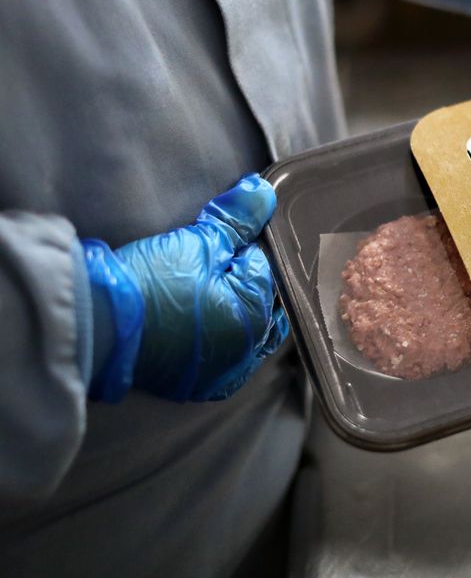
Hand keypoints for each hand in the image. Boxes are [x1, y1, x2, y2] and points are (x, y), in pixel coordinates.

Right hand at [83, 174, 287, 402]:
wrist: (94, 327)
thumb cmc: (149, 285)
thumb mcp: (197, 243)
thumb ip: (236, 219)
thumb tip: (262, 193)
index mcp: (257, 317)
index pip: (270, 270)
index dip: (251, 249)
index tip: (232, 238)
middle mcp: (247, 353)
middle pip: (264, 305)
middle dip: (249, 281)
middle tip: (220, 262)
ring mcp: (222, 373)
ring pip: (247, 333)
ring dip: (238, 310)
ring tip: (210, 288)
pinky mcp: (196, 384)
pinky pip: (224, 357)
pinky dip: (221, 336)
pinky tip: (207, 320)